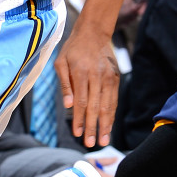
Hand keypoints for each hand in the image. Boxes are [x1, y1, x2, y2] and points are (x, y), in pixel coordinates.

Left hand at [55, 27, 119, 146]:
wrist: (94, 32)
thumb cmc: (72, 49)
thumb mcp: (60, 62)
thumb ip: (64, 85)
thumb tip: (68, 106)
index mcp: (81, 72)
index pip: (81, 102)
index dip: (80, 120)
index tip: (78, 134)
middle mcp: (97, 75)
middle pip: (96, 107)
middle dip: (93, 127)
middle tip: (90, 143)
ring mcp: (108, 77)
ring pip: (108, 105)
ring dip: (105, 124)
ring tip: (103, 140)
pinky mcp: (115, 78)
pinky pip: (114, 99)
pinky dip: (111, 114)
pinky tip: (109, 126)